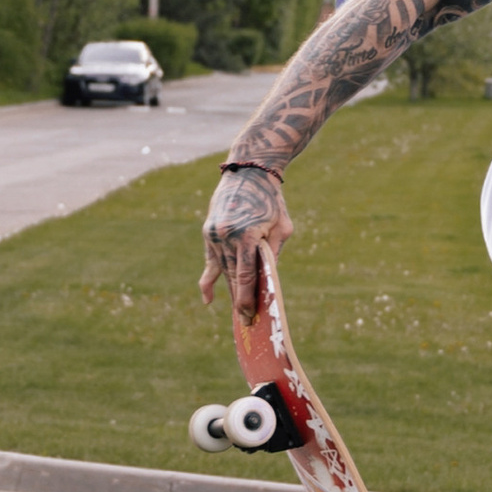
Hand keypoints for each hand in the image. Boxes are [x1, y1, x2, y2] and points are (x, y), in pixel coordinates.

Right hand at [199, 159, 290, 311]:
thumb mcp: (283, 227)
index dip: (247, 299)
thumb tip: (267, 282)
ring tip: (237, 310)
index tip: (249, 315)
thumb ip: (272, 254)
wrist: (248, 171)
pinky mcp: (208, 231)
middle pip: (232, 277)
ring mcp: (214, 234)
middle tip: (246, 321)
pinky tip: (208, 298)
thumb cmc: (272, 200)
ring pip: (221, 270)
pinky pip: (210, 260)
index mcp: (247, 236)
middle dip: (239, 300)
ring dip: (229, 290)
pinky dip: (210, 279)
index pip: (245, 276)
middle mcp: (226, 236)